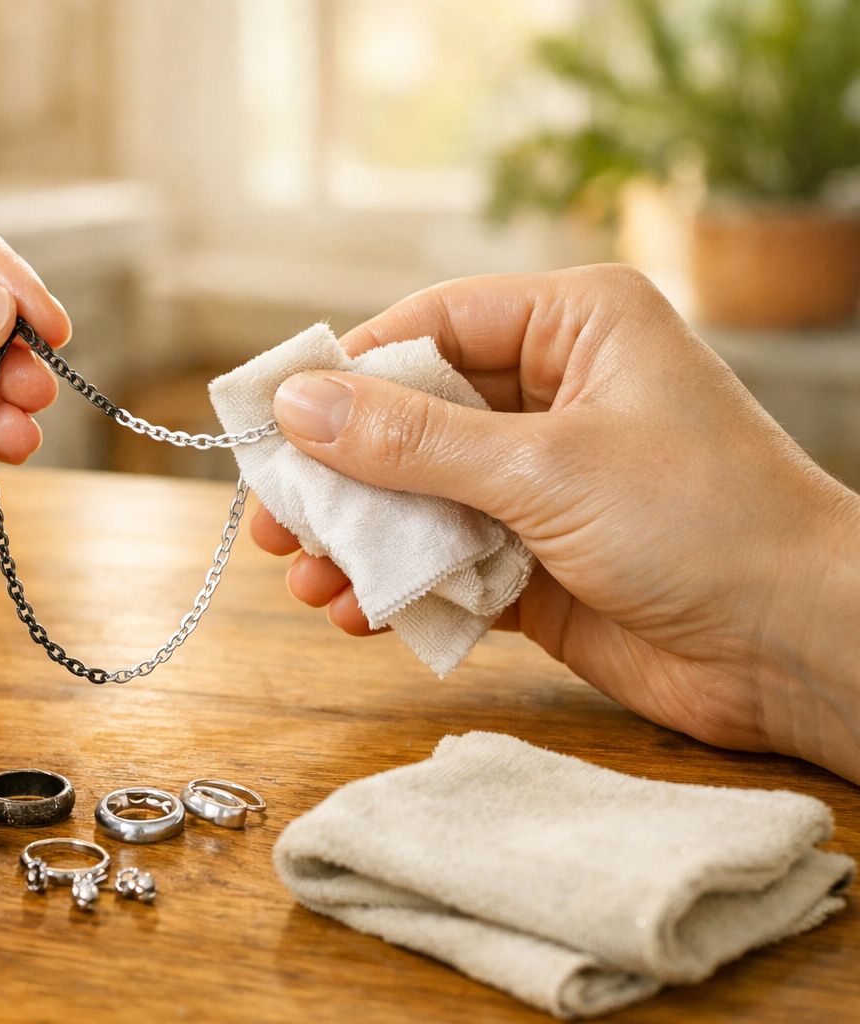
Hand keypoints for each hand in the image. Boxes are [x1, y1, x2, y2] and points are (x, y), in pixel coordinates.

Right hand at [258, 265, 859, 780]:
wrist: (801, 650)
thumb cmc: (704, 523)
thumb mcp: (544, 469)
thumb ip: (413, 441)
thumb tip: (297, 404)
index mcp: (576, 327)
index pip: (433, 325)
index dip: (348, 369)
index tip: (275, 419)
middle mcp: (555, 394)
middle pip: (411, 418)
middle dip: (341, 473)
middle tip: (276, 518)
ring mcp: (544, 482)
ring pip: (419, 496)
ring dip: (361, 539)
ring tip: (304, 579)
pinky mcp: (538, 560)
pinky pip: (445, 560)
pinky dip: (400, 586)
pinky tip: (359, 614)